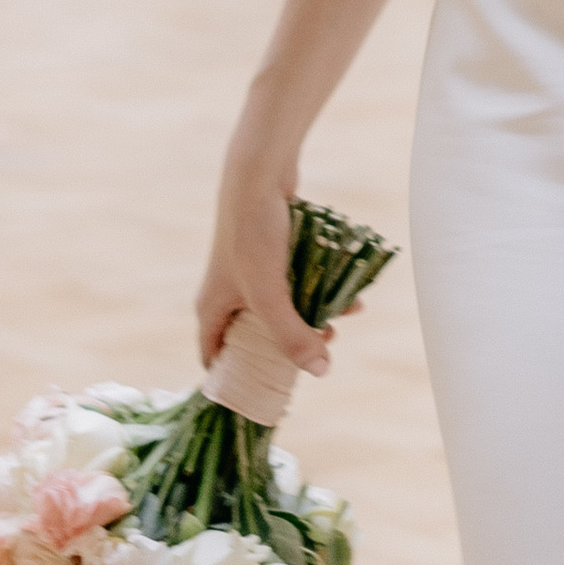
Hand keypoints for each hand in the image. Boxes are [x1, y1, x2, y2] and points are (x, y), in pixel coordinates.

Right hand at [195, 142, 330, 385]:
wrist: (259, 173)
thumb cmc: (254, 235)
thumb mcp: (272, 295)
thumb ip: (292, 335)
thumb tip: (320, 371)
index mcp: (213, 309)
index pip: (214, 358)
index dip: (235, 379)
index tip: (266, 391)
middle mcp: (226, 292)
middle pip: (256, 335)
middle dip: (291, 344)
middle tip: (321, 348)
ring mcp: (249, 271)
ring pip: (283, 307)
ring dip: (313, 315)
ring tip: (344, 318)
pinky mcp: (272, 250)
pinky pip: (296, 281)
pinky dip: (319, 289)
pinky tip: (350, 294)